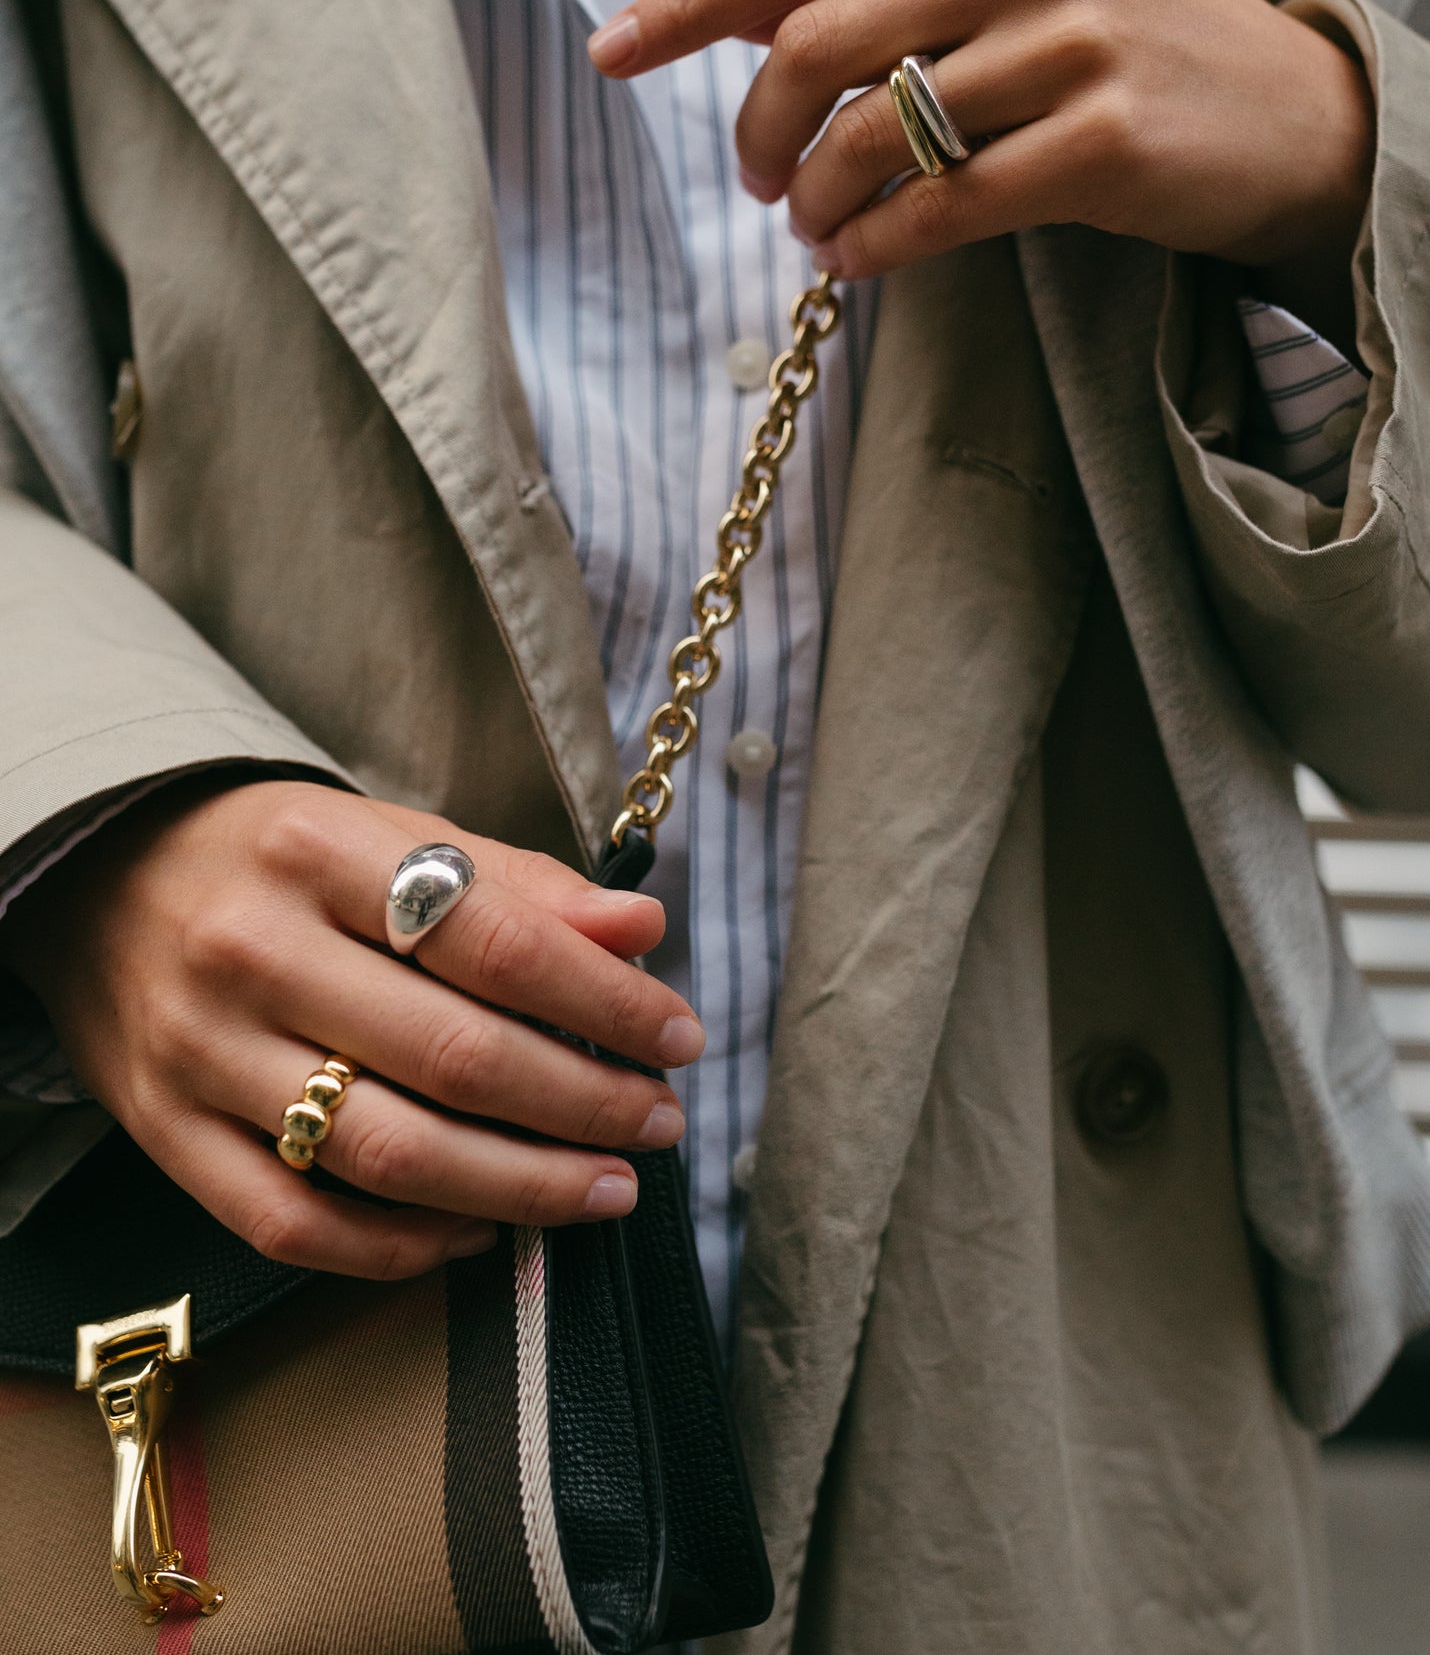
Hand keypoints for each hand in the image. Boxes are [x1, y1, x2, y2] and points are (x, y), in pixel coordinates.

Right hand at [3, 778, 702, 1279]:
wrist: (99, 878)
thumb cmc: (275, 858)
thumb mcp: (388, 833)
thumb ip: (516, 883)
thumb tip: (641, 930)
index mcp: (317, 853)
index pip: (496, 940)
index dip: (606, 1000)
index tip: (678, 1037)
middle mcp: (253, 951)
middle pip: (454, 1057)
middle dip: (584, 1103)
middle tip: (660, 1122)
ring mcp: (203, 1053)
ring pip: (386, 1154)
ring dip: (519, 1186)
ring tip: (604, 1188)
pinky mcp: (167, 1135)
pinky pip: (295, 1223)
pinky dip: (399, 1248)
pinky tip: (480, 1231)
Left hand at [588, 0, 1374, 284]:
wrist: (1289, 114)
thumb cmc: (1122, 39)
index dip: (694, 0)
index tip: (613, 49)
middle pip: (817, 47)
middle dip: (756, 133)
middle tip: (756, 180)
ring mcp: (1071, 42)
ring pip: (871, 134)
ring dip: (813, 199)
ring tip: (814, 227)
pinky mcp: (1102, 141)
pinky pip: (939, 207)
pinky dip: (873, 245)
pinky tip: (857, 260)